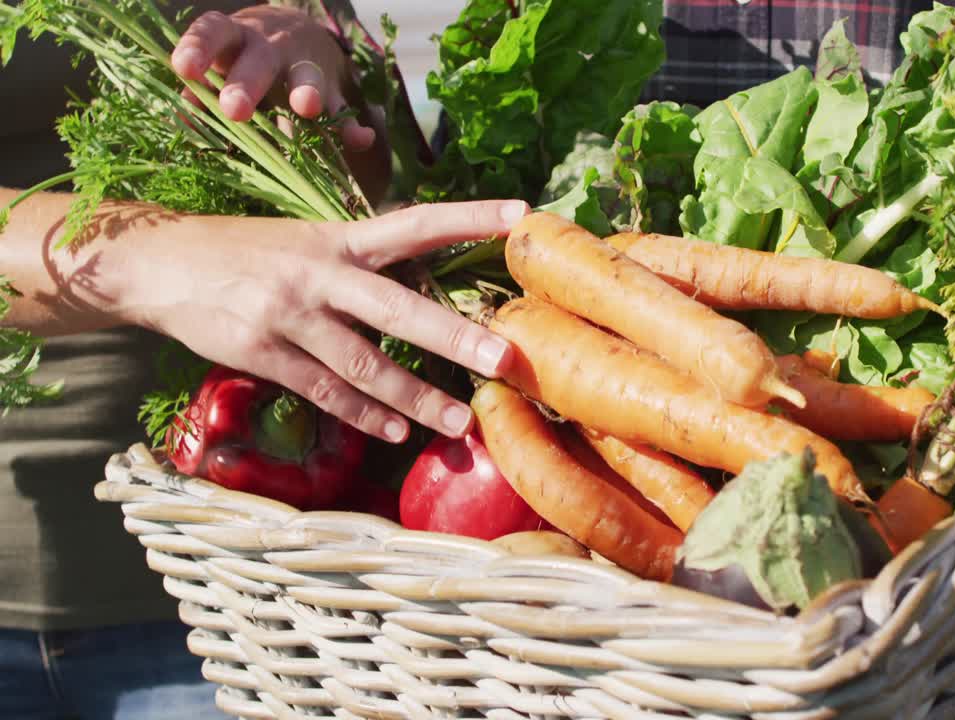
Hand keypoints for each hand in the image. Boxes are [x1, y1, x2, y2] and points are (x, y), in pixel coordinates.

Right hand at [114, 199, 530, 441]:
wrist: (159, 264)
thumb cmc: (248, 253)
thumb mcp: (307, 240)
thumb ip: (362, 261)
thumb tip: (426, 279)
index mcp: (339, 239)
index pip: (414, 223)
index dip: (466, 218)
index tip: (520, 216)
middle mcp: (320, 273)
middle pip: (398, 307)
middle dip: (454, 335)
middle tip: (504, 359)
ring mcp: (290, 316)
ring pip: (365, 364)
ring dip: (416, 397)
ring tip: (460, 422)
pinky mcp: (263, 353)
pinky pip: (326, 391)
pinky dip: (366, 414)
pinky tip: (398, 431)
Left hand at [170, 5, 373, 150]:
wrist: (298, 33)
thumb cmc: (245, 57)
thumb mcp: (222, 63)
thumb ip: (202, 91)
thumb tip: (182, 119)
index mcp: (236, 36)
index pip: (213, 33)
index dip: (198, 49)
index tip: (185, 69)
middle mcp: (271, 44)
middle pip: (260, 60)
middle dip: (248, 83)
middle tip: (235, 110)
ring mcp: (305, 65)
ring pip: (307, 75)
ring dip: (307, 90)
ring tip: (306, 107)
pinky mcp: (332, 90)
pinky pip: (342, 108)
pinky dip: (351, 126)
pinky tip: (361, 139)